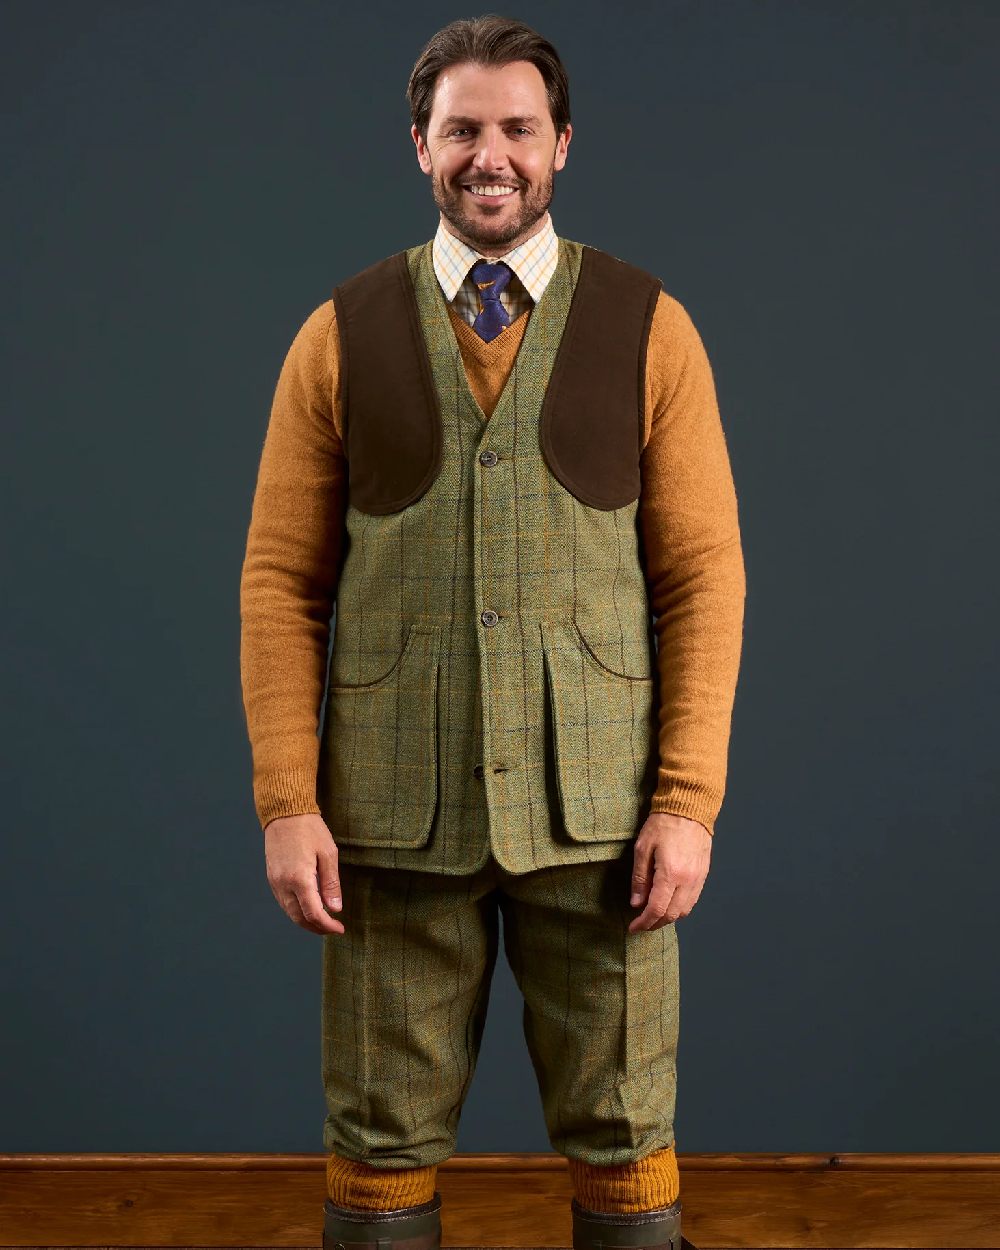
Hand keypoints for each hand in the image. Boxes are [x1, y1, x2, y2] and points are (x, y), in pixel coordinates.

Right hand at [263, 812, 345, 935]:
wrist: (285, 813)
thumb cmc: (309, 829)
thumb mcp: (328, 854)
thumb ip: (331, 884)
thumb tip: (335, 909)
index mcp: (299, 879)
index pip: (313, 914)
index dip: (327, 926)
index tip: (340, 928)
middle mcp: (283, 884)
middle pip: (299, 918)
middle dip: (317, 928)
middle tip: (333, 928)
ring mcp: (275, 882)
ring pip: (290, 913)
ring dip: (306, 921)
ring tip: (324, 920)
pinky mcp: (272, 878)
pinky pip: (284, 902)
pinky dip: (296, 911)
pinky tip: (308, 907)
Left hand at [628, 812, 711, 931]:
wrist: (689, 808)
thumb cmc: (663, 824)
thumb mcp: (642, 848)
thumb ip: (640, 878)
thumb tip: (636, 903)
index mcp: (671, 873)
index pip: (657, 909)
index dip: (644, 922)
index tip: (633, 927)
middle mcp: (688, 880)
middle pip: (672, 914)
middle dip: (655, 924)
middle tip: (641, 924)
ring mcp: (698, 878)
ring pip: (684, 911)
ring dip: (668, 918)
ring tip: (653, 916)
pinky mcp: (704, 875)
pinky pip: (692, 900)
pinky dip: (680, 908)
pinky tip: (668, 904)